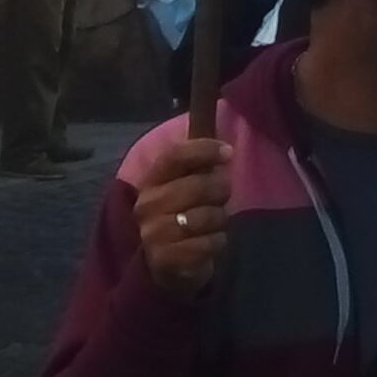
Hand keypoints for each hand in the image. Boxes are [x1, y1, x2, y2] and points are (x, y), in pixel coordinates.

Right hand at [134, 139, 233, 299]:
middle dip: (220, 191)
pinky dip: (217, 241)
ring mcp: (152, 234)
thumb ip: (199, 156)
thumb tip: (214, 114)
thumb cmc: (184, 210)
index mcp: (152, 180)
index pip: (175, 155)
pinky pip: (209, 243)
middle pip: (199, 186)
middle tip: (219, 198)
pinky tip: (209, 241)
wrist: (166, 262)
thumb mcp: (187, 181)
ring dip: (219, 219)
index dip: (204, 149)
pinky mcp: (164, 259)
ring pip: (207, 216)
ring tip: (211, 223)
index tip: (229, 153)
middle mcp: (147, 205)